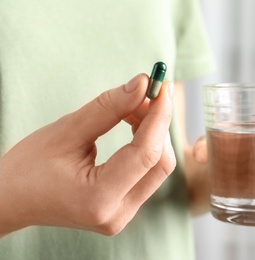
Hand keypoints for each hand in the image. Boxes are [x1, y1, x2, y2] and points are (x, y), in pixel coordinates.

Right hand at [0, 74, 175, 236]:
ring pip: (157, 168)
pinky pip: (147, 174)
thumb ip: (108, 108)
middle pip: (160, 163)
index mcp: (99, 198)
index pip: (146, 153)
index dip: (159, 116)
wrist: (11, 200)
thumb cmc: (28, 167)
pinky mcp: (122, 209)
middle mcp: (117, 214)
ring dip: (153, 133)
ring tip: (133, 107)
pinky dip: (145, 146)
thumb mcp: (66, 131)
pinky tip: (133, 124)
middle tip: (146, 93)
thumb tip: (142, 84)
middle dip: (158, 124)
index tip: (161, 86)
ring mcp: (122, 215)